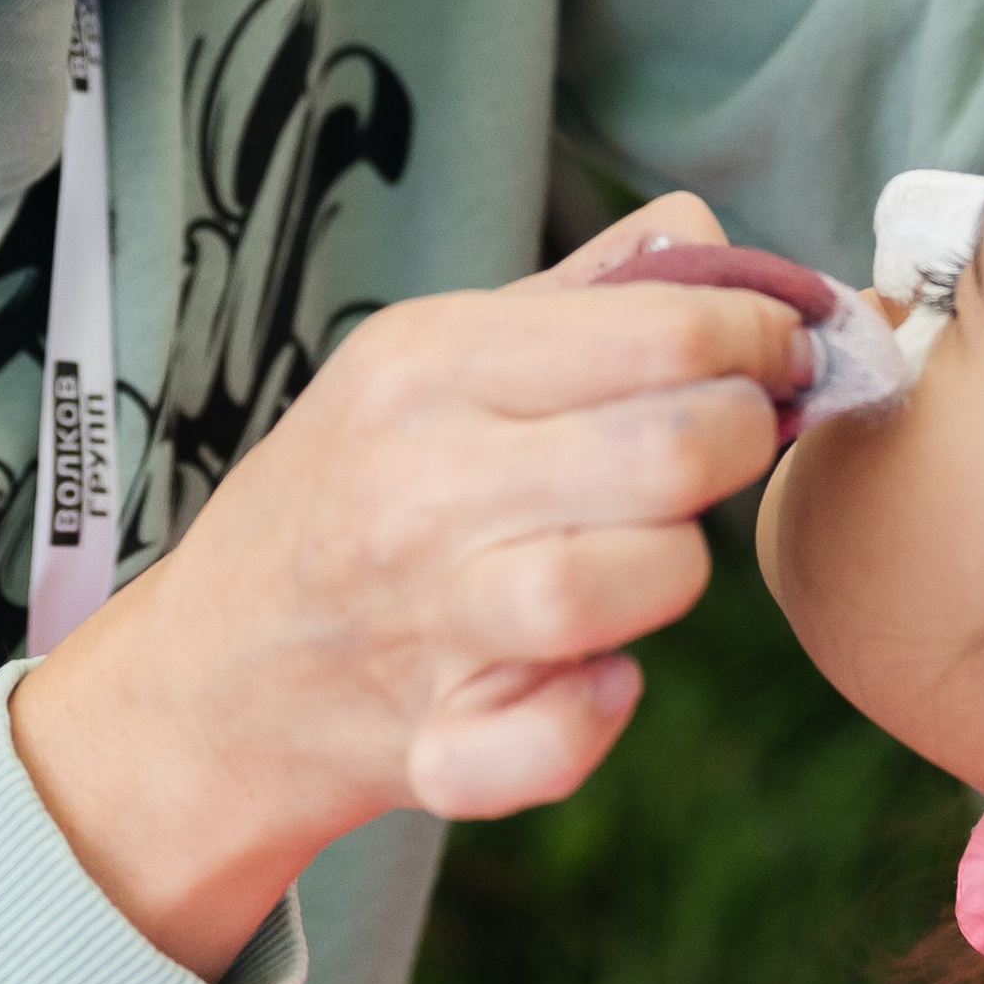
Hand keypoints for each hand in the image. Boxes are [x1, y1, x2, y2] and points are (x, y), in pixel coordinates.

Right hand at [9, 195, 802, 977]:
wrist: (206, 674)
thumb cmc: (347, 492)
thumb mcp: (425, 357)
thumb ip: (580, 295)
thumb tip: (709, 237)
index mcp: (425, 365)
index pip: (657, 330)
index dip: (758, 337)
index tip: (778, 351)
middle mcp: (420, 485)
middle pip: (666, 452)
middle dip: (740, 440)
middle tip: (730, 440)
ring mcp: (423, 622)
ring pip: (628, 585)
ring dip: (675, 568)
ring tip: (651, 549)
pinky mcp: (432, 746)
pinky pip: (550, 740)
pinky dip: (593, 717)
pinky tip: (598, 676)